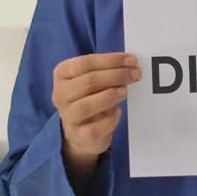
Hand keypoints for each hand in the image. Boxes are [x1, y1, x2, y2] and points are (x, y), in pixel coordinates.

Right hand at [52, 53, 141, 168]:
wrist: (80, 131)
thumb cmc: (89, 98)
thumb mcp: (92, 80)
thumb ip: (106, 70)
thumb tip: (130, 64)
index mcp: (62, 74)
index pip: (86, 63)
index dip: (111, 60)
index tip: (131, 60)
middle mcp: (60, 94)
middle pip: (88, 82)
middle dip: (116, 76)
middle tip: (135, 74)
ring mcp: (68, 116)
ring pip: (86, 105)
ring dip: (110, 96)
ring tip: (125, 92)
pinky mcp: (78, 135)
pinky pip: (94, 128)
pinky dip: (110, 119)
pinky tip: (118, 112)